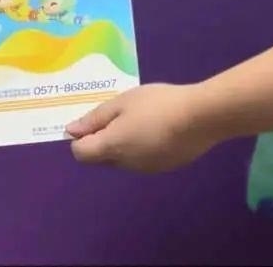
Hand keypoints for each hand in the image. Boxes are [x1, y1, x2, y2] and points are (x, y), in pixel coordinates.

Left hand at [66, 83, 218, 172]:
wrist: (202, 117)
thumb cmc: (157, 104)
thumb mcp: (122, 103)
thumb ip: (94, 119)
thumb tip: (71, 131)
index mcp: (111, 147)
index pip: (80, 153)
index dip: (80, 138)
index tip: (94, 121)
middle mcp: (125, 164)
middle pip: (100, 158)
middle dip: (101, 140)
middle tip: (118, 116)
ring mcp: (146, 169)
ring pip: (122, 160)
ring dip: (122, 144)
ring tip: (141, 119)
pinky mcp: (164, 168)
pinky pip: (141, 160)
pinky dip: (141, 147)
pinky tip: (157, 129)